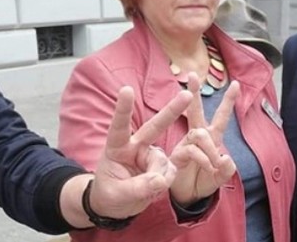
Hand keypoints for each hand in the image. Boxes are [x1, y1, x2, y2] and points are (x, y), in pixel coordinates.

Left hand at [87, 86, 192, 218]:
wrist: (116, 205)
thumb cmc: (109, 194)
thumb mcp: (117, 194)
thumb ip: (137, 187)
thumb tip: (160, 180)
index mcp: (117, 146)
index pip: (120, 126)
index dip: (123, 109)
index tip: (126, 90)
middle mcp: (136, 146)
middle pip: (155, 126)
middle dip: (172, 110)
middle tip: (187, 94)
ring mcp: (151, 155)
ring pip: (163, 162)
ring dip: (158, 177)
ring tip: (146, 190)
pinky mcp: (163, 165)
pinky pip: (171, 171)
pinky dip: (165, 182)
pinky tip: (155, 188)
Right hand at [168, 73, 238, 206]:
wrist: (188, 198)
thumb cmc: (203, 182)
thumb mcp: (220, 178)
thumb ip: (227, 170)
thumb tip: (227, 159)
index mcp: (211, 138)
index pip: (221, 117)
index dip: (228, 101)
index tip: (236, 84)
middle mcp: (198, 137)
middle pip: (196, 111)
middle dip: (194, 93)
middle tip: (192, 75)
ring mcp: (186, 144)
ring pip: (199, 134)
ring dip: (211, 149)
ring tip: (215, 165)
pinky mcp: (178, 155)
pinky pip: (192, 150)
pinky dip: (203, 159)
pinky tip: (207, 167)